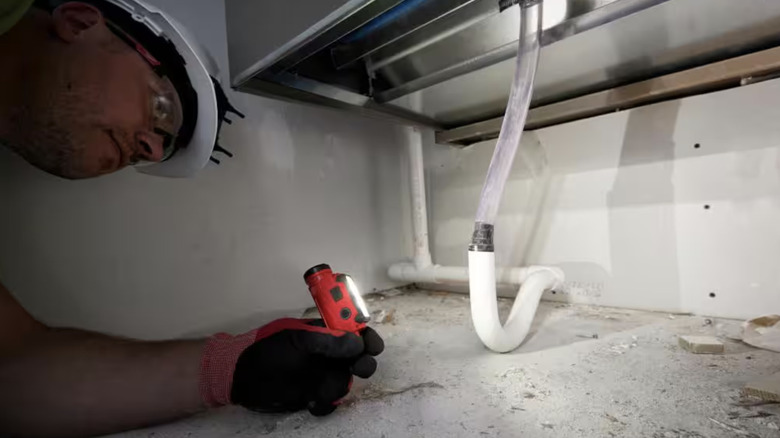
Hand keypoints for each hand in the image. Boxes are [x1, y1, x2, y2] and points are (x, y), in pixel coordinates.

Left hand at [199, 318, 383, 415]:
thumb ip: (327, 340)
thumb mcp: (296, 339)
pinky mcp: (314, 396)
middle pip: (359, 358)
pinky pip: (330, 403)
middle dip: (363, 363)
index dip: (367, 337)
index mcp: (324, 333)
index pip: (355, 331)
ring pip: (345, 382)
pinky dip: (323, 404)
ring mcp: (322, 376)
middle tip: (358, 368)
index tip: (372, 346)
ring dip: (336, 387)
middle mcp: (328, 354)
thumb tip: (356, 343)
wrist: (241, 378)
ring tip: (317, 390)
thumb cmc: (266, 350)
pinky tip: (309, 401)